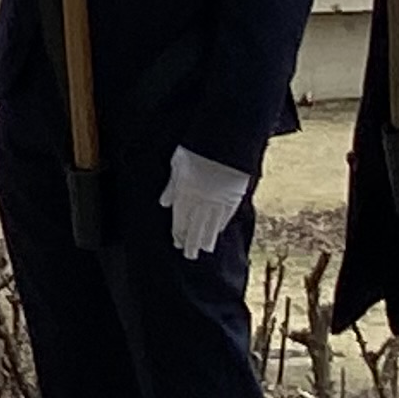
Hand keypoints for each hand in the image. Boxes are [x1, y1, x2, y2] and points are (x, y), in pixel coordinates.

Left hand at [162, 145, 249, 261]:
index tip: (177, 243)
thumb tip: (164, 203)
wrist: (226, 142)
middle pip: (195, 226)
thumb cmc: (196, 149)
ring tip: (204, 249)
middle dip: (191, 242)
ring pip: (211, 224)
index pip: (181, 218)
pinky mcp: (234, 196)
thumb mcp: (177, 164)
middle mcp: (202, 200)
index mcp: (185, 192)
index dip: (178, 232)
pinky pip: (226, 216)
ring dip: (206, 238)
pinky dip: (221, 225)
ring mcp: (219, 199)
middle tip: (189, 255)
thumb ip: (171, 186)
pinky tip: (218, 232)